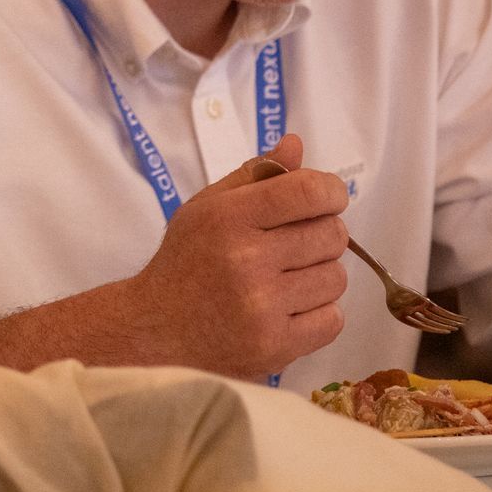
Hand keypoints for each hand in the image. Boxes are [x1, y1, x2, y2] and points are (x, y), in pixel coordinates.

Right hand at [118, 134, 349, 377]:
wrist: (155, 331)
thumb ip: (253, 175)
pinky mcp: (275, 346)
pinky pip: (333, 320)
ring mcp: (262, 307)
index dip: (331, 191)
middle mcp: (246, 260)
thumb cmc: (185, 263)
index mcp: (228, 218)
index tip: (327, 198)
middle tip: (297, 243)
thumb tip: (296, 145)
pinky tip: (290, 308)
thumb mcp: (207, 208)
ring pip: (336, 278)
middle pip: (331, 234)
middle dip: (323, 234)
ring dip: (320, 275)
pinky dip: (319, 313)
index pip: (308, 192)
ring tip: (289, 279)